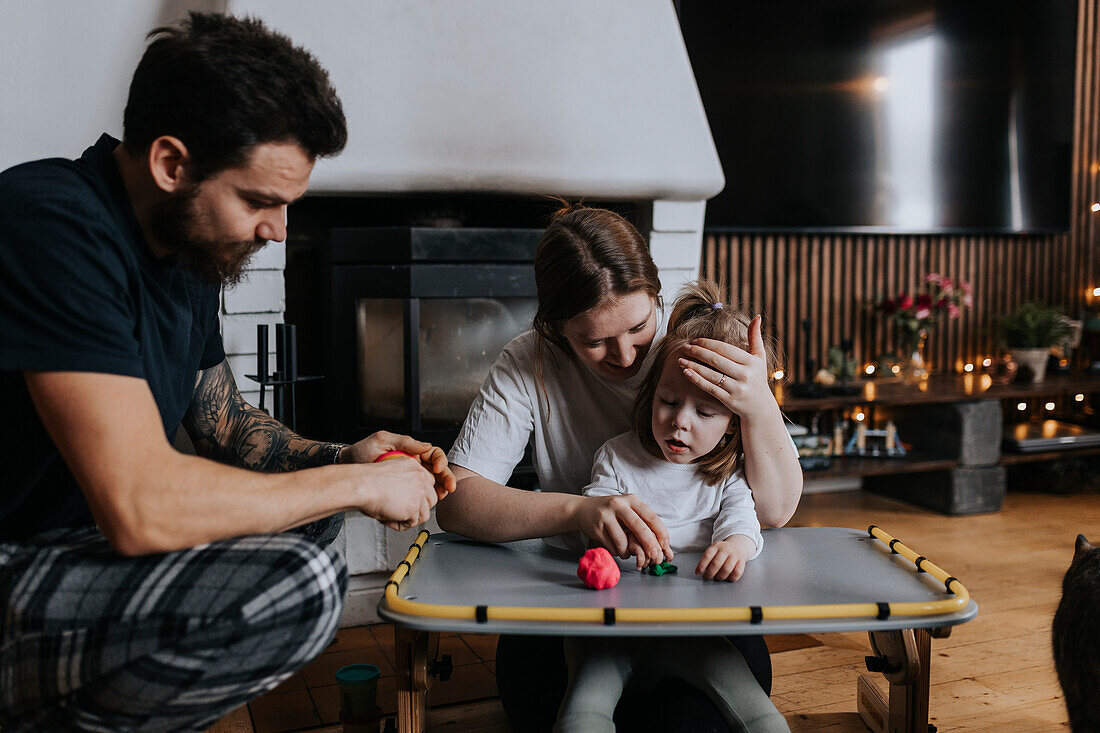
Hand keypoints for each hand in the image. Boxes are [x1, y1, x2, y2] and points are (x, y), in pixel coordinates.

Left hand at [341, 431, 456, 500]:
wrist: (350, 467)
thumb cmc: (363, 451)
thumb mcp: (382, 440)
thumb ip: (404, 441)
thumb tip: (425, 445)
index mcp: (412, 451)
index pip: (434, 455)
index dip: (440, 461)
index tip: (437, 468)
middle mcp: (414, 464)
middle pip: (437, 471)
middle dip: (446, 478)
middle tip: (449, 487)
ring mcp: (409, 478)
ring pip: (431, 485)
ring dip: (439, 490)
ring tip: (441, 496)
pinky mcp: (402, 491)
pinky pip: (418, 496)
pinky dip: (424, 501)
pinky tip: (426, 504)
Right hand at [351, 457, 438, 530]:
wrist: (361, 485)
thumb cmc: (367, 480)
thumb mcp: (391, 472)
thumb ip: (404, 481)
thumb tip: (409, 496)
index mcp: (414, 466)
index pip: (428, 483)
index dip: (419, 495)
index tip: (410, 501)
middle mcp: (420, 477)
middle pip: (431, 498)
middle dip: (419, 508)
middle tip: (404, 512)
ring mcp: (419, 493)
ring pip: (424, 513)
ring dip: (411, 518)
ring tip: (395, 517)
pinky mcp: (413, 507)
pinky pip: (412, 523)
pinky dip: (401, 525)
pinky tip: (389, 519)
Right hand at [575, 494, 673, 568]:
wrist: (581, 510)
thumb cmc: (610, 512)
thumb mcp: (626, 508)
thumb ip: (641, 520)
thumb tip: (660, 541)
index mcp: (630, 499)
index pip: (651, 516)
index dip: (660, 532)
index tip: (665, 545)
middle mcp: (618, 505)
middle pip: (639, 527)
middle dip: (649, 544)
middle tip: (654, 556)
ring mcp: (606, 516)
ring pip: (623, 541)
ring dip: (627, 552)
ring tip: (626, 552)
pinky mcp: (596, 528)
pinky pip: (612, 546)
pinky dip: (617, 552)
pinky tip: (615, 548)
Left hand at [679, 316, 778, 422]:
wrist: (761, 408)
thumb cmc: (757, 378)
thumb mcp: (760, 358)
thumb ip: (755, 337)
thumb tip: (756, 316)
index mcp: (751, 362)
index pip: (725, 349)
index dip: (707, 343)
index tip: (694, 340)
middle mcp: (745, 375)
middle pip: (716, 360)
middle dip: (698, 352)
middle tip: (684, 348)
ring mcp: (738, 389)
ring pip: (711, 374)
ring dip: (693, 366)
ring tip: (681, 360)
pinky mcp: (730, 401)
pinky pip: (710, 388)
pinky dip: (697, 380)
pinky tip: (686, 373)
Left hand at [696, 534, 755, 580]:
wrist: (738, 546)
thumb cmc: (722, 552)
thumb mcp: (714, 551)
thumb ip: (708, 559)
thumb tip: (701, 572)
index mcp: (716, 546)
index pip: (707, 556)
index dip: (701, 565)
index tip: (698, 573)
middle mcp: (726, 550)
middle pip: (716, 563)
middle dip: (710, 573)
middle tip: (706, 577)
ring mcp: (735, 555)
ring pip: (726, 569)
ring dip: (720, 577)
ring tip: (717, 577)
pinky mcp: (742, 562)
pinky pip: (737, 573)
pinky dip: (731, 578)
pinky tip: (727, 578)